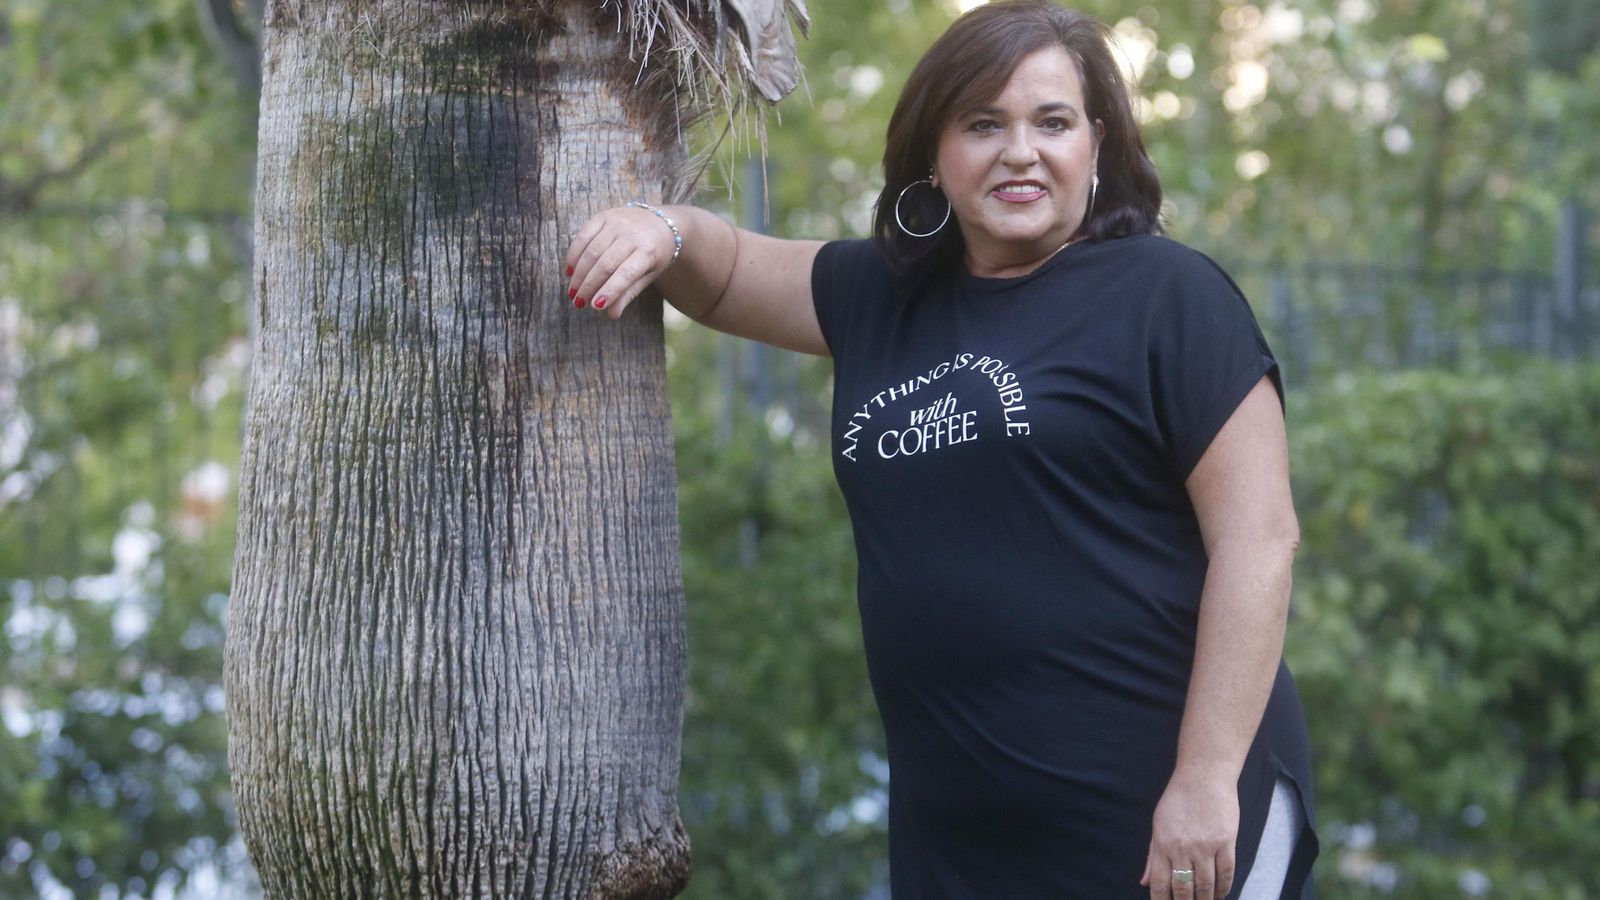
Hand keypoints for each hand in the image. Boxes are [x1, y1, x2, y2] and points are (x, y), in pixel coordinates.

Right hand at [563, 205, 678, 318]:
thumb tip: (611, 314)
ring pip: (592, 251)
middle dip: (589, 286)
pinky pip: (583, 236)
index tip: (595, 306)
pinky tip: (570, 271)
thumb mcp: (649, 275)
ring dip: (579, 274)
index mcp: (648, 251)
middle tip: (578, 303)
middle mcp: (633, 234)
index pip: (626, 274)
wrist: (661, 222)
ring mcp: (618, 223)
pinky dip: (574, 255)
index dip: (609, 290)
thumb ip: (629, 292)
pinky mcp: (604, 215)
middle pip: (605, 264)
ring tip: (572, 292)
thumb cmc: (654, 254)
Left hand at [1140, 773, 1238, 899]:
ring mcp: (1206, 846)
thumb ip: (1152, 857)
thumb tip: (1144, 882)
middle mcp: (1183, 848)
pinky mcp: (1226, 842)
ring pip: (1206, 885)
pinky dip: (1223, 888)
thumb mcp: (1158, 825)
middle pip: (1184, 889)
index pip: (1161, 884)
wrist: (1204, 776)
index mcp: (1163, 844)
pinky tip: (1220, 894)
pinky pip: (1226, 873)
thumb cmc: (1178, 800)